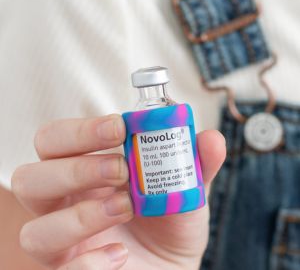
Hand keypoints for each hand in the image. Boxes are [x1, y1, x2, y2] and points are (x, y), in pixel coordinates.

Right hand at [12, 114, 225, 269]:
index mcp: (85, 170)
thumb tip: (210, 138)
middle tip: (120, 169)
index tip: (119, 126)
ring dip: (83, 215)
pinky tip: (120, 254)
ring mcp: (63, 242)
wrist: (171, 264)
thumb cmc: (170, 220)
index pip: (55, 140)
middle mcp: (64, 202)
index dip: (80, 131)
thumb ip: (194, 162)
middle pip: (30, 177)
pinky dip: (90, 261)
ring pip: (35, 229)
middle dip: (76, 169)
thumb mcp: (185, 187)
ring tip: (125, 207)